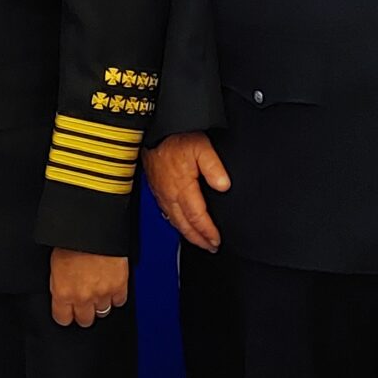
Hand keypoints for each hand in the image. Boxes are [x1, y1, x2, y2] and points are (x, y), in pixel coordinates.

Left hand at [51, 248, 129, 327]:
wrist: (91, 228)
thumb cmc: (71, 240)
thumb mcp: (55, 264)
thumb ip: (59, 285)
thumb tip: (62, 294)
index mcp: (63, 292)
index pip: (63, 319)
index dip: (66, 315)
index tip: (68, 312)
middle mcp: (83, 297)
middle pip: (85, 320)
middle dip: (84, 312)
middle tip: (84, 302)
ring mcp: (102, 293)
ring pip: (103, 312)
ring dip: (100, 304)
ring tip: (98, 292)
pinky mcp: (119, 286)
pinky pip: (119, 301)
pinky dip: (116, 296)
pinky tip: (111, 288)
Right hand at [143, 132, 228, 251]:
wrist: (154, 130)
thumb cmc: (176, 137)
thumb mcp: (201, 146)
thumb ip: (214, 167)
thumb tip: (223, 186)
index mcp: (182, 187)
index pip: (197, 217)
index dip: (207, 231)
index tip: (216, 240)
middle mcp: (170, 194)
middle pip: (184, 225)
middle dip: (198, 239)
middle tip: (210, 247)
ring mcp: (161, 193)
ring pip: (174, 221)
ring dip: (187, 234)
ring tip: (199, 240)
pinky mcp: (156, 188)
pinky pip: (166, 212)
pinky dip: (175, 223)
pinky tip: (180, 224)